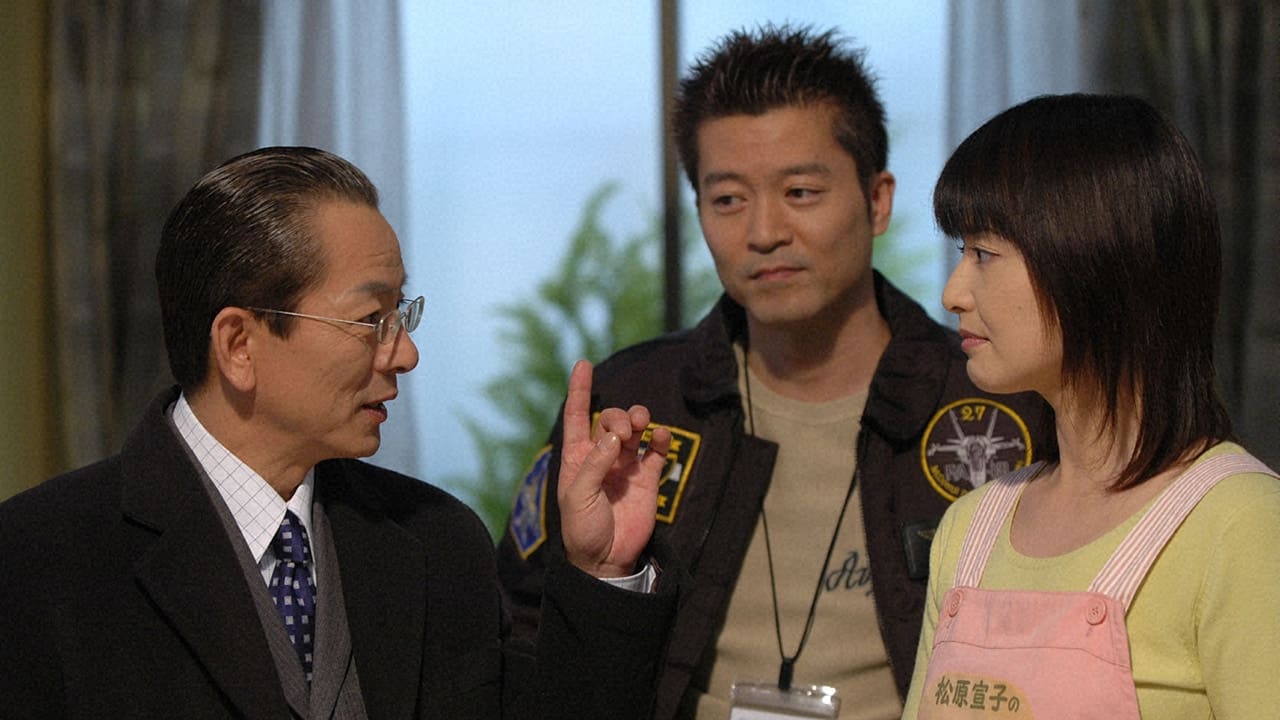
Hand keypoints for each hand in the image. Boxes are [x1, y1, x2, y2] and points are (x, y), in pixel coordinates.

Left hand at [557, 359, 671, 577]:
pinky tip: (659, 437)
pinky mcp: (647, 478)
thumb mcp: (578, 497)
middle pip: (609, 419)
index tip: (583, 364)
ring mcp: (625, 466)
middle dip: (618, 416)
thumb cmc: (582, 529)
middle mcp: (601, 456)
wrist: (606, 559)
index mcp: (577, 458)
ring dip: (638, 419)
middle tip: (624, 433)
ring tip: (642, 426)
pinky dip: (660, 439)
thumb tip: (613, 436)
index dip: (579, 390)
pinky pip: (656, 450)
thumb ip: (595, 465)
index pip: (576, 416)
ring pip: (634, 429)